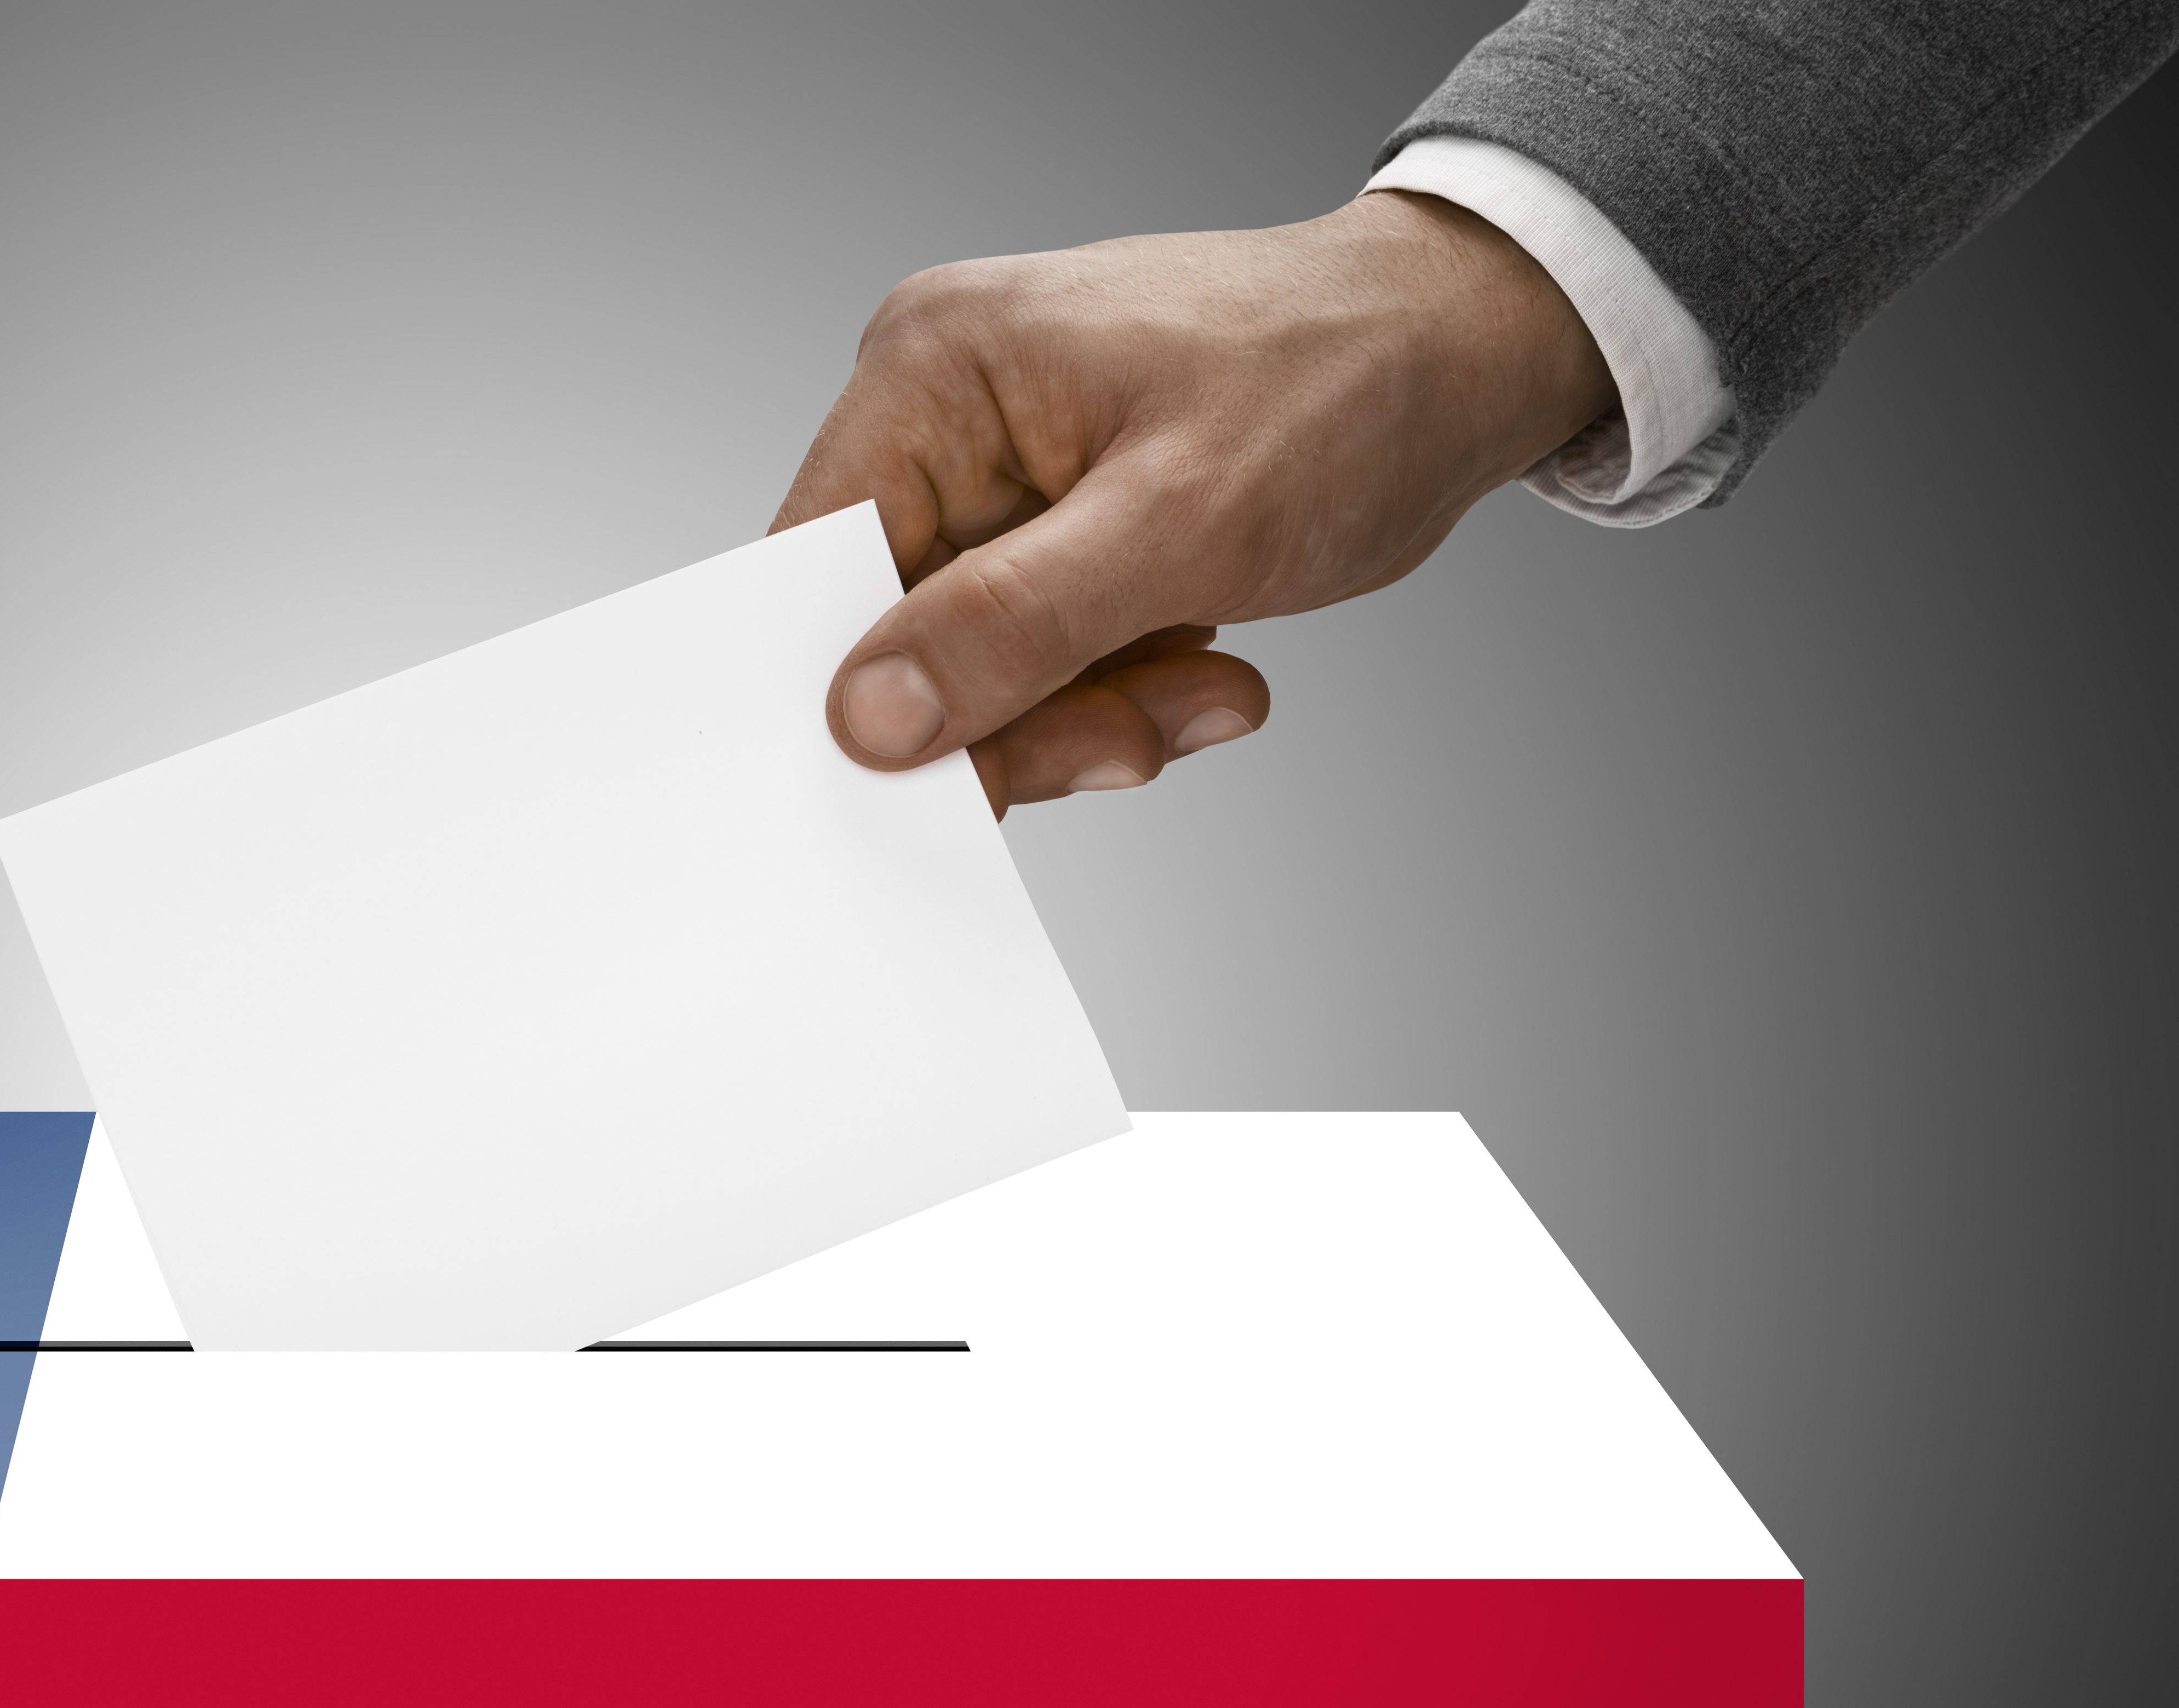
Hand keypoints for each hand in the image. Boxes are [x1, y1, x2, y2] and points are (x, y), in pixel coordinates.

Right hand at [773, 193, 1612, 812]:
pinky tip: (1202, 666)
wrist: (1465, 352)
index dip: (853, 689)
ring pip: (971, 668)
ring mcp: (997, 477)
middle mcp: (942, 416)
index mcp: (932, 373)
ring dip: (1084, 712)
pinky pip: (1036, 658)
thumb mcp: (1183, 520)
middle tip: (1127, 738)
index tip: (937, 782)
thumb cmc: (1348, 381)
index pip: (816, 566)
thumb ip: (1013, 624)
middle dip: (1014, 712)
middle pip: (893, 634)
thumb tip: (867, 718)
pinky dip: (1115, 691)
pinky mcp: (1052, 530)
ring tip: (1201, 690)